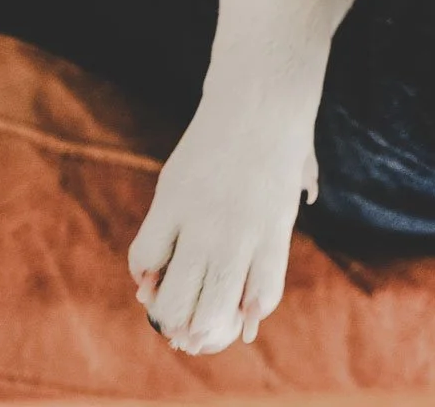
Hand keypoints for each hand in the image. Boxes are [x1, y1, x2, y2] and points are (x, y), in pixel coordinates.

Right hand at [129, 96, 316, 353]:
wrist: (258, 97)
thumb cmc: (279, 144)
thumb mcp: (291, 190)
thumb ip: (276, 238)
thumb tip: (259, 280)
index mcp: (274, 233)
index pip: (260, 298)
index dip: (244, 318)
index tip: (233, 326)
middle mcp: (238, 233)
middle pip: (214, 307)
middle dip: (198, 332)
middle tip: (188, 337)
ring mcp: (202, 218)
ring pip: (174, 292)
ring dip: (166, 312)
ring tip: (164, 312)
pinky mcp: (170, 200)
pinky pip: (145, 255)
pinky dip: (143, 273)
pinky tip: (147, 275)